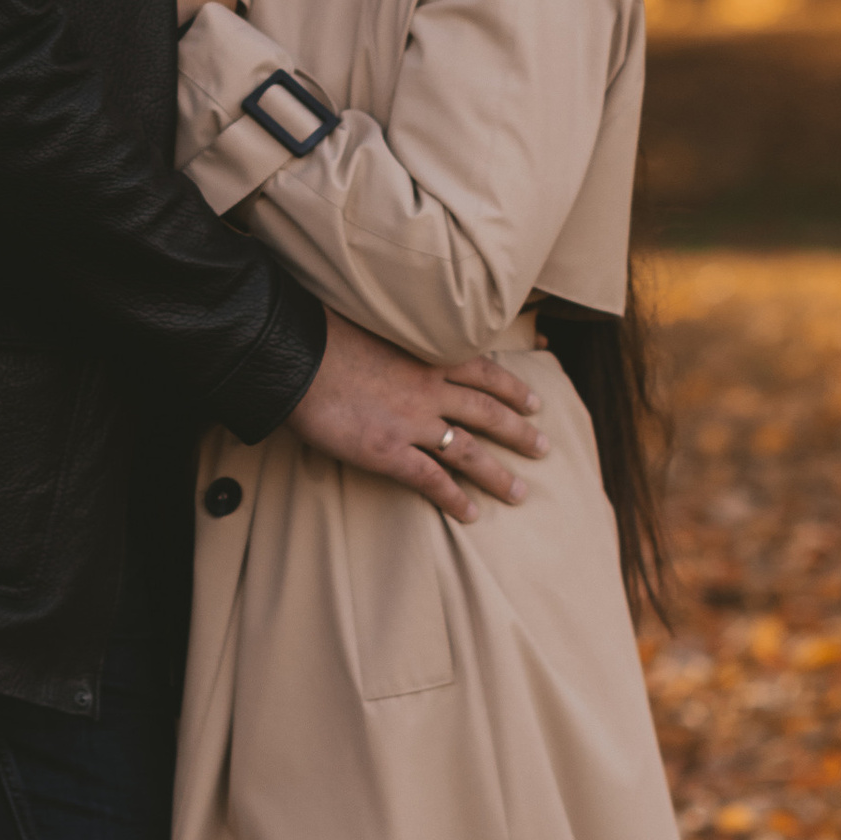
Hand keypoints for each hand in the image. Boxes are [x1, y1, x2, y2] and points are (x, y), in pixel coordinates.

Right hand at [285, 308, 545, 521]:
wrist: (297, 355)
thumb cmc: (324, 333)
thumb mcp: (371, 324)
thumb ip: (392, 339)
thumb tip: (391, 342)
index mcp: (426, 356)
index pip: (483, 373)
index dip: (512, 389)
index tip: (534, 402)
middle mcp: (429, 390)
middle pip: (488, 414)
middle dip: (519, 433)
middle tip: (543, 448)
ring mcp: (412, 423)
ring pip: (469, 452)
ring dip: (498, 475)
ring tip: (519, 493)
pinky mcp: (389, 452)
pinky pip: (432, 481)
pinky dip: (454, 500)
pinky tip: (471, 515)